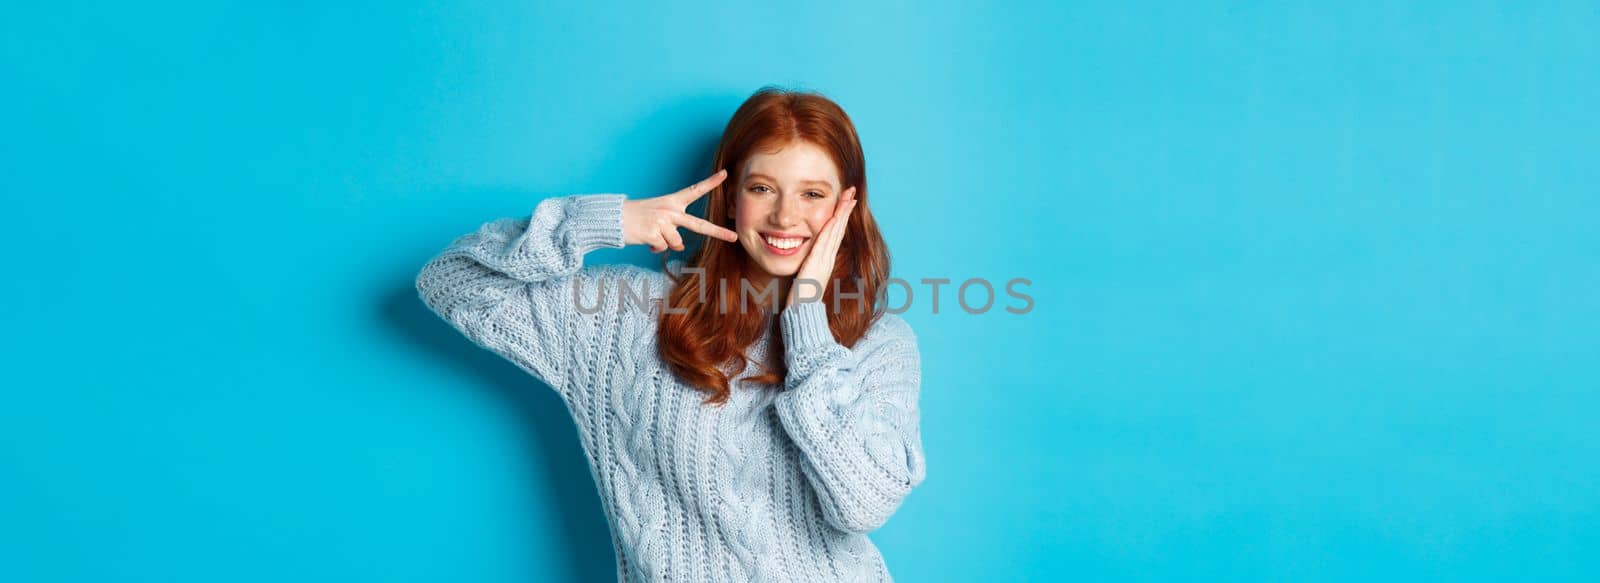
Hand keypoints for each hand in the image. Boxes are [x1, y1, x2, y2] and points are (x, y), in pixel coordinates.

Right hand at [622, 169, 739, 252]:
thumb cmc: (635, 216)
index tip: (724, 174)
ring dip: (665, 244)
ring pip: (677, 244)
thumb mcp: (656, 213)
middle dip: (718, 232)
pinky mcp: (653, 234)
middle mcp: (669, 210)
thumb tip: (678, 246)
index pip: (694, 190)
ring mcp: (662, 222)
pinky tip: (645, 239)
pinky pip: (663, 248)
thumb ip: (671, 226)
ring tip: (651, 234)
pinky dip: (654, 247)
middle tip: (733, 237)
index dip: (710, 183)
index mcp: (671, 201)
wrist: (612, 218)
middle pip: (698, 225)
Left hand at [787, 186, 857, 305]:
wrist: (802, 314)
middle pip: (839, 228)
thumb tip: (809, 260)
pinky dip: (830, 230)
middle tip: (851, 191)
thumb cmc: (801, 299)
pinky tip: (833, 218)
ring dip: (841, 213)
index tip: (846, 200)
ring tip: (848, 197)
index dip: (841, 215)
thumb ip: (809, 266)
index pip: (835, 232)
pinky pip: (824, 243)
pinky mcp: (816, 265)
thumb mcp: (807, 277)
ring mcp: (823, 261)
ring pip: (835, 232)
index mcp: (825, 259)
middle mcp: (828, 258)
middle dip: (845, 208)